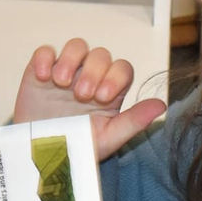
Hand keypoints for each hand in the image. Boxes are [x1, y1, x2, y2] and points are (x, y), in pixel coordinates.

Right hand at [14, 39, 166, 159]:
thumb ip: (134, 121)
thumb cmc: (77, 146)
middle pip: (101, 54)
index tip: (102, 97)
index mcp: (110, 90)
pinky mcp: (40, 71)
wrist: (40, 154)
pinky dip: (45, 59)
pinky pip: (45, 51)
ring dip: (71, 60)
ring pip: (76, 46)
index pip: (122, 68)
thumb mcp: (107, 138)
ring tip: (62, 83)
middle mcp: (89, 76)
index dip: (115, 77)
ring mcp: (66, 71)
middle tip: (82, 94)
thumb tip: (161, 106)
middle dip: (93, 71)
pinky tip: (43, 77)